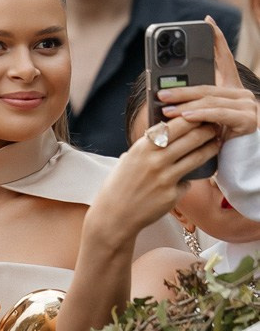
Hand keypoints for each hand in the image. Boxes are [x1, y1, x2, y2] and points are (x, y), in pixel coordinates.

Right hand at [88, 116, 220, 247]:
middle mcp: (155, 160)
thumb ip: (147, 146)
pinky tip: (193, 176)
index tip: (200, 114)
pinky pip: (188, 182)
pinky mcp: (171, 195)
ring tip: (216, 143)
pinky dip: (190, 179)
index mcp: (142, 147)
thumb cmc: (119, 186)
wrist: (114, 216)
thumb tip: (166, 132)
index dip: (191, 117)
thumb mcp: (129, 159)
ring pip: (197, 157)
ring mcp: (165, 178)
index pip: (174, 125)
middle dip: (207, 130)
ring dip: (210, 148)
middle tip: (215, 127)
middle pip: (191, 138)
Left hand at [157, 16, 258, 139]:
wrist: (242, 165)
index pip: (224, 60)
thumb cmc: (219, 144)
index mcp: (232, 90)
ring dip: (185, 105)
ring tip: (166, 109)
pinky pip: (219, 115)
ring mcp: (247, 106)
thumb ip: (194, 108)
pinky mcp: (248, 120)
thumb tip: (165, 100)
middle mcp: (242, 94)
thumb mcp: (204, 122)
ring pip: (211, 101)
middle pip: (208, 86)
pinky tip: (185, 117)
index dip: (217, 40)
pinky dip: (200, 116)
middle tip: (160, 94)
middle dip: (181, 90)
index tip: (206, 21)